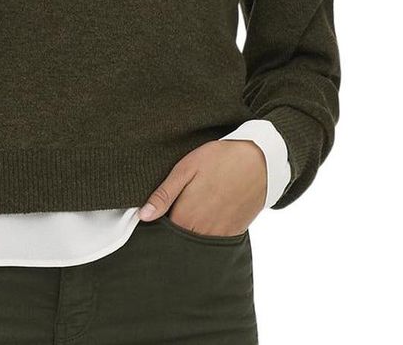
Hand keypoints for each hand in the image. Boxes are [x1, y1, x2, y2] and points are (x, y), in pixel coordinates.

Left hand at [138, 139, 266, 235]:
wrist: (259, 160)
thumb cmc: (219, 159)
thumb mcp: (185, 169)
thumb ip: (164, 195)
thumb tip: (143, 216)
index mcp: (186, 217)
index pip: (162, 232)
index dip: (156, 223)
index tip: (153, 215)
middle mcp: (202, 232)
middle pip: (179, 240)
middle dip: (172, 231)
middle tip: (174, 209)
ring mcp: (220, 235)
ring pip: (196, 242)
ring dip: (190, 233)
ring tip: (192, 209)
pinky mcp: (234, 233)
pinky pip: (214, 242)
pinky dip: (206, 234)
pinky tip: (206, 216)